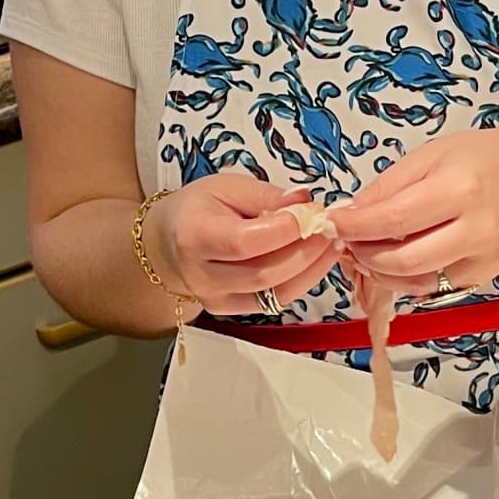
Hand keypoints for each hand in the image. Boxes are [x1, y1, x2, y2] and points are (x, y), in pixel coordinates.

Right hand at [149, 175, 340, 317]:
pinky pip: (275, 302)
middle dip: (305, 251)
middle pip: (263, 273)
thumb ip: (266, 196)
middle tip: (330, 228)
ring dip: (310, 268)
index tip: (311, 212)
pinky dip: (302, 282)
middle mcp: (202, 275)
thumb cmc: (199, 209)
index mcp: (194, 236)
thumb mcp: (227, 187)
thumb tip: (304, 201)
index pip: (243, 242)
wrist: (168, 244)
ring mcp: (216, 299)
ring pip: (274, 293)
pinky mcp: (231, 311)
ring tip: (330, 243)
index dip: (283, 230)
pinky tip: (317, 261)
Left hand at [330, 126, 498, 293]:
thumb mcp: (431, 155)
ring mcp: (483, 260)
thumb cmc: (483, 157)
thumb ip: (389, 186)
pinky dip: (405, 279)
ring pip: (415, 283)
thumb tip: (350, 214)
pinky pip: (433, 287)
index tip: (330, 224)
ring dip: (379, 273)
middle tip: (346, 242)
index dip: (354, 227)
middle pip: (402, 261)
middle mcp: (475, 230)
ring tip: (364, 253)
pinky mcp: (484, 277)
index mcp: (460, 189)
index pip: (393, 219)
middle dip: (363, 255)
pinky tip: (392, 262)